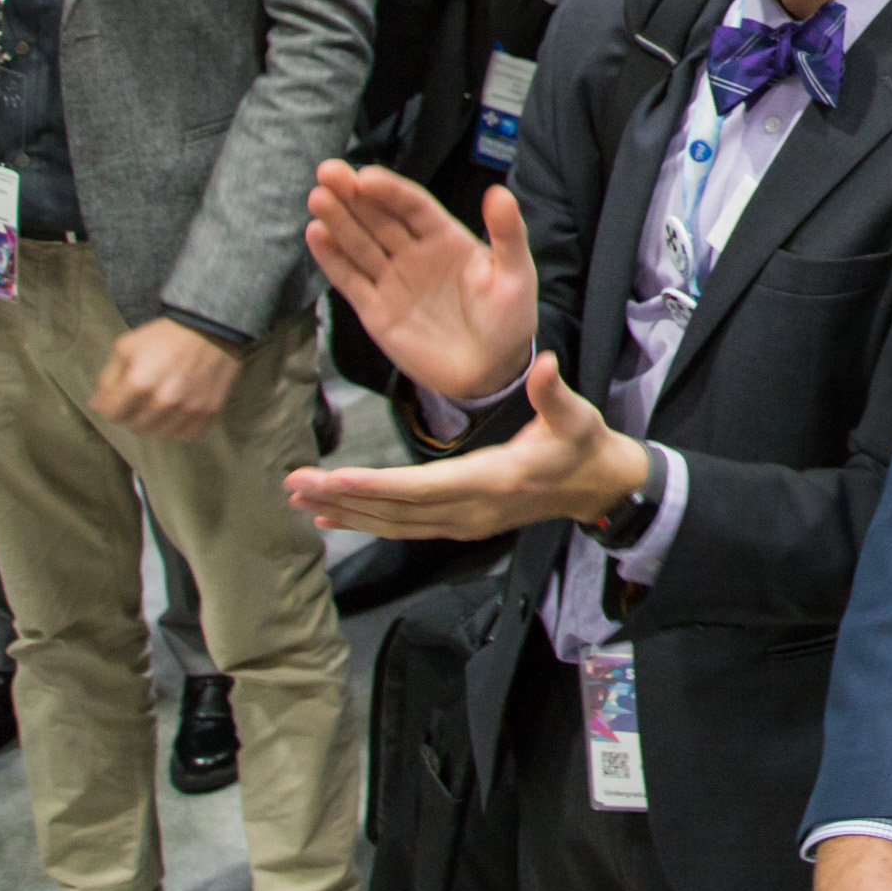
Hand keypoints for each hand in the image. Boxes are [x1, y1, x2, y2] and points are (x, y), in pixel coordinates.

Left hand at [91, 317, 244, 440]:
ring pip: (159, 434)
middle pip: (134, 426)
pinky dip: (180, 428)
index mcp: (138, 383)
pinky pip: (187, 435)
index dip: (110, 406)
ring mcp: (187, 408)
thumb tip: (97, 405)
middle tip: (139, 399)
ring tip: (158, 407)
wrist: (211, 328)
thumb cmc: (164, 336)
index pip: (112, 414)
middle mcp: (163, 400)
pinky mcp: (208, 410)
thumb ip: (107, 378)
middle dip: (131, 415)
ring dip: (155, 424)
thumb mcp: (127, 346)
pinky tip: (179, 412)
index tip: (117, 398)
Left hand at [284, 351, 645, 537]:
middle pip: (395, 510)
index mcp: (492, 482)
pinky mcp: (459, 525)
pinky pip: (403, 528)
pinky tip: (333, 517)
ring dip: (345, 512)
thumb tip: (543, 362)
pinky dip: (366, 522)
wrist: (598, 488)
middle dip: (342, 497)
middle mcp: (470, 511)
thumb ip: (552, 392)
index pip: (423, 487)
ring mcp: (463, 524)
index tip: (333, 477)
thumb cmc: (583, 446)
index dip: (376, 485)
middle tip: (293, 485)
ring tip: (301, 500)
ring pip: (393, 524)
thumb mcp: (575, 416)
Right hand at [303, 164, 538, 402]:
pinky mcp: (375, 310)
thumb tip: (499, 191)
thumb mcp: (515, 272)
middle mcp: (414, 253)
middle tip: (327, 172)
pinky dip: (331, 259)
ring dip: (337, 220)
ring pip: (359, 244)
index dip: (389, 190)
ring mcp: (392, 280)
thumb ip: (507, 232)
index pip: (412, 206)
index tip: (364, 176)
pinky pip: (350, 280)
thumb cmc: (509, 318)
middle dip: (352, 195)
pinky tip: (315, 235)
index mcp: (446, 238)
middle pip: (379, 218)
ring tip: (317, 198)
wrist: (491, 372)